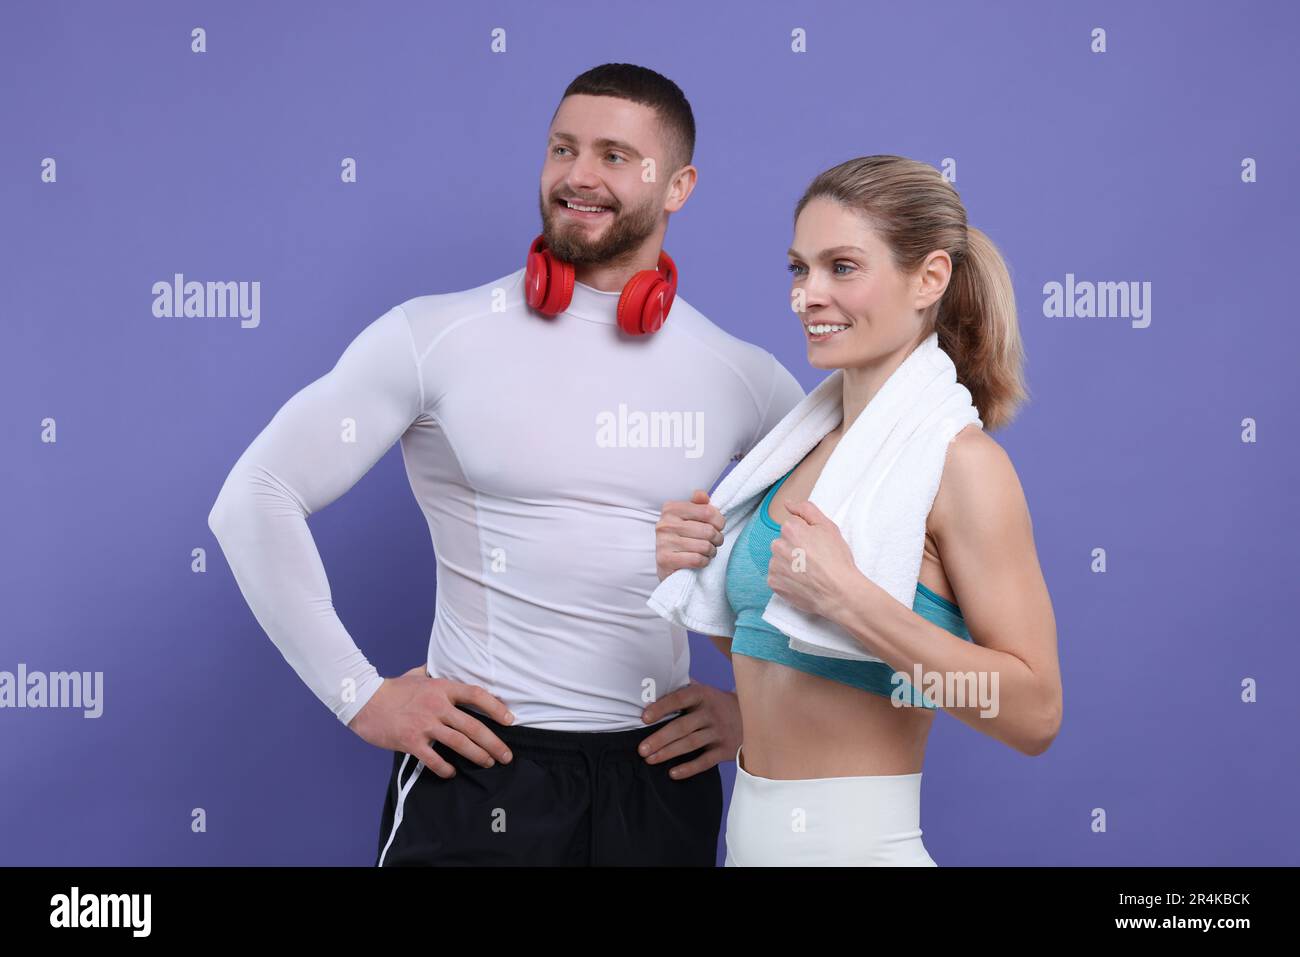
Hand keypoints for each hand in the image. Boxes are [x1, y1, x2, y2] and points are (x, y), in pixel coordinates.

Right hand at [347, 665, 515, 778]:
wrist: (363, 700)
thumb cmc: (392, 688)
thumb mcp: (417, 674)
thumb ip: (433, 672)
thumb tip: (442, 665)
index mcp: (441, 688)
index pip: (476, 695)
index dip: (496, 707)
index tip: (510, 719)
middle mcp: (437, 705)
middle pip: (473, 725)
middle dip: (494, 743)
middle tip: (506, 755)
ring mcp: (424, 724)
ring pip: (459, 743)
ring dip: (477, 755)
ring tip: (488, 763)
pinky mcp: (410, 741)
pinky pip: (434, 759)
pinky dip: (445, 768)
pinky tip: (452, 773)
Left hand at [638, 681, 741, 779]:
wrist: (751, 715)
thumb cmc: (716, 703)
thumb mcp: (703, 690)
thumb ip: (682, 687)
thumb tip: (653, 685)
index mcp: (703, 695)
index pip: (679, 698)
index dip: (661, 708)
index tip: (644, 718)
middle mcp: (712, 713)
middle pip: (683, 726)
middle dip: (660, 738)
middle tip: (641, 749)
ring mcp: (719, 732)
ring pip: (691, 744)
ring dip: (669, 753)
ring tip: (650, 760)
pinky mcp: (725, 750)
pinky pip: (705, 761)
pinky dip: (689, 768)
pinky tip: (672, 773)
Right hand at [655, 490, 724, 580]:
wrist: (667, 565)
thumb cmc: (683, 538)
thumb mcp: (690, 518)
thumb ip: (698, 505)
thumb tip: (701, 494)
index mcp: (671, 509)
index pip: (707, 511)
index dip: (719, 521)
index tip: (718, 527)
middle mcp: (664, 524)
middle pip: (708, 530)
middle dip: (717, 538)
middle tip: (715, 542)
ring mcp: (663, 542)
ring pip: (704, 546)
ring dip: (711, 551)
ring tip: (707, 551)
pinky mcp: (665, 560)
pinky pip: (696, 559)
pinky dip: (704, 561)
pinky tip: (701, 560)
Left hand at [767, 500, 862, 621]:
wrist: (839, 592)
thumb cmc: (837, 560)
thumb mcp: (828, 527)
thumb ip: (806, 510)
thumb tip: (788, 504)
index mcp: (790, 529)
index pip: (792, 528)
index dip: (806, 537)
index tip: (816, 547)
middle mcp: (777, 546)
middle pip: (783, 544)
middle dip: (795, 550)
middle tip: (813, 560)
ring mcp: (774, 565)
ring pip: (779, 560)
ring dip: (789, 564)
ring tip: (808, 572)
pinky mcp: (773, 582)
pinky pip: (777, 577)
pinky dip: (787, 579)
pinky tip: (802, 582)